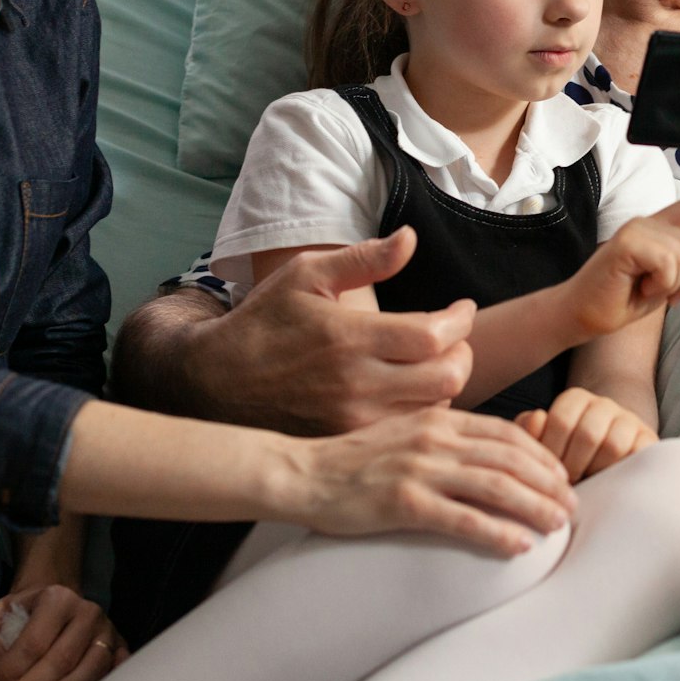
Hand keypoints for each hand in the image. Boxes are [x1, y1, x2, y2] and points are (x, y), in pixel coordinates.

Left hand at [0, 584, 127, 680]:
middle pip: (62, 658)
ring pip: (91, 670)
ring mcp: (108, 633)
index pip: (33, 642)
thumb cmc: (19, 616)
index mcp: (58, 598)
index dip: (8, 670)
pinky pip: (113, 675)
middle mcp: (88, 612)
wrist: (54, 607)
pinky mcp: (120, 651)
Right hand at [206, 227, 476, 434]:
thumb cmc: (264, 321)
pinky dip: (422, 408)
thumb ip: (363, 258)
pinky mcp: (348, 441)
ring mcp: (354, 419)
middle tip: (455, 337)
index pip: (433, 335)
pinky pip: (406, 429)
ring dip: (445, 383)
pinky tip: (411, 388)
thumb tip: (410, 239)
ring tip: (434, 360)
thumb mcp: (305, 275)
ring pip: (434, 409)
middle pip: (447, 378)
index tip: (462, 309)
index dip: (460, 321)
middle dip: (463, 353)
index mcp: (350, 338)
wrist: (216, 383)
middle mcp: (357, 384)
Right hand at [292, 407, 576, 556]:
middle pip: (509, 459)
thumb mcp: (403, 433)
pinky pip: (463, 519)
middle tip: (572, 507)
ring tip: (558, 526)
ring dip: (534, 507)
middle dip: (548, 483)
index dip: (540, 455)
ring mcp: (420, 470)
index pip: (504, 433)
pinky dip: (497, 532)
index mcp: (437, 419)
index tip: (561, 476)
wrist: (302, 473)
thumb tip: (481, 458)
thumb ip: (441, 438)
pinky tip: (520, 545)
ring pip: (495, 486)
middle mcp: (434, 439)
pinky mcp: (404, 502)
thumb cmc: (353, 460)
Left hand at [515, 388, 657, 481]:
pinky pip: (639, 454)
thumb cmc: (565, 456)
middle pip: (587, 433)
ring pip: (613, 444)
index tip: (548, 475)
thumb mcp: (542, 444)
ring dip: (597, 471)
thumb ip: (528, 432)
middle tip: (566, 487)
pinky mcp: (649, 440)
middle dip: (574, 466)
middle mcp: (603, 404)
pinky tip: (610, 483)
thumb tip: (536, 418)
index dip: (552, 454)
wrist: (604, 461)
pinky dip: (623, 471)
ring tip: (587, 485)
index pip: (560, 421)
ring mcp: (629, 420)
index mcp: (575, 399)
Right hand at [563, 175, 679, 339]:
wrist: (583, 315)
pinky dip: (660, 284)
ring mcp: (636, 228)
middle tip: (657, 292)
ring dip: (671, 286)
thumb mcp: (663, 285)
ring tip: (645, 288)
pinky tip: (639, 287)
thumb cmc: (620, 301)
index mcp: (656, 232)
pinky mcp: (627, 241)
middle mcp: (647, 223)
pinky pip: (667, 263)